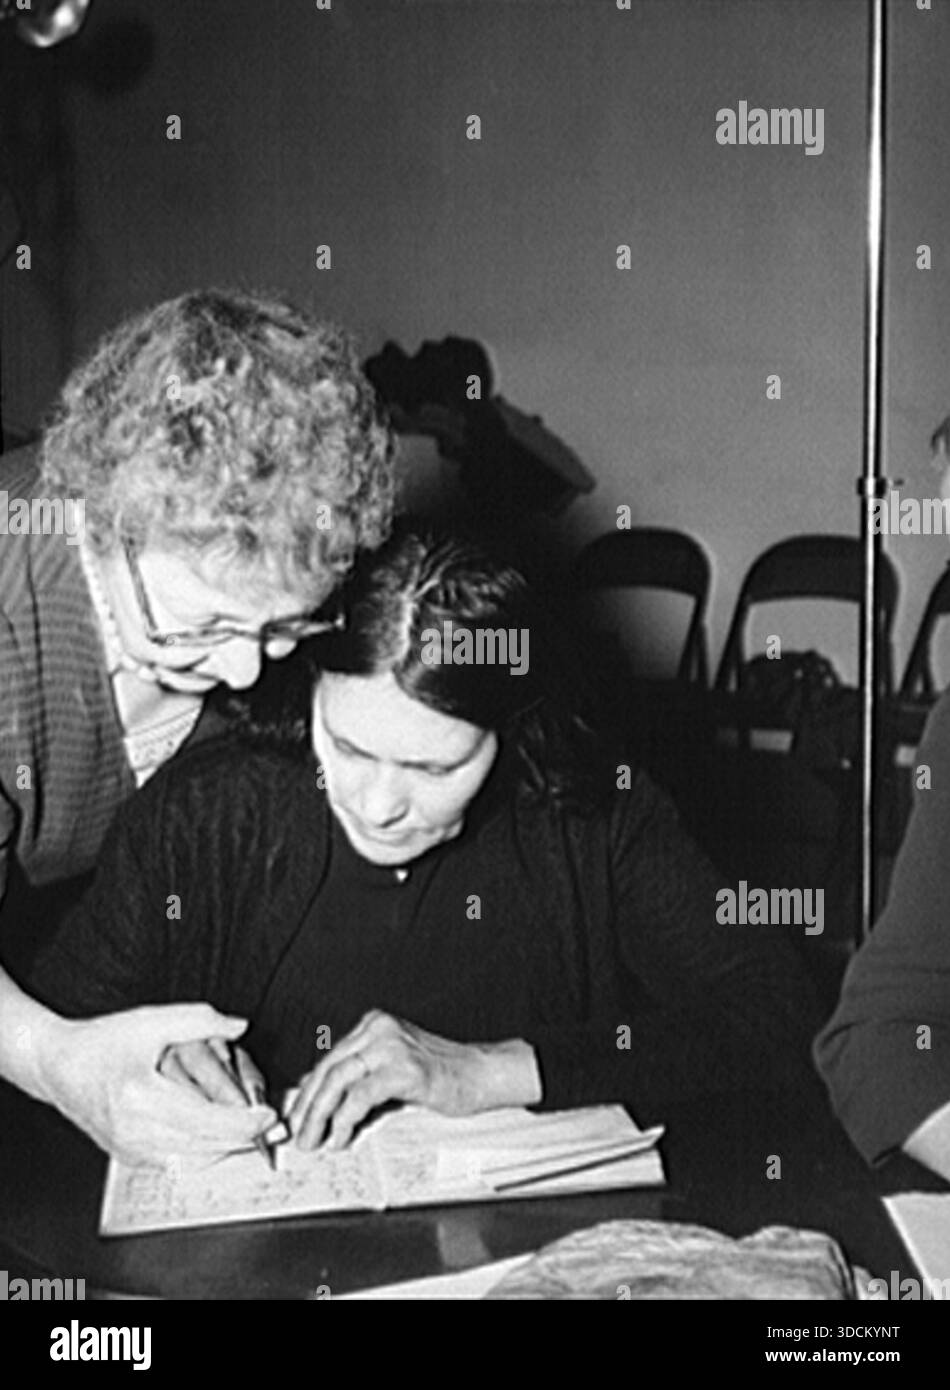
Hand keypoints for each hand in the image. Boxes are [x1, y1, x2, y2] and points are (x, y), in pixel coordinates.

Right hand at [38, 1003, 277, 1166]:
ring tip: (247, 1126)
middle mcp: (136, 1131)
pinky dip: (202, 1149)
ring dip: (225, 1146)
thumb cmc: (103, 1041)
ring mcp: (131, 1150)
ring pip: (194, 1159)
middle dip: (243, 1137)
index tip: (269, 1115)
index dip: (245, 1123)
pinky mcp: (130, 1157)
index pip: (208, 1122)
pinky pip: (177, 1161)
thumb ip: (199, 1019)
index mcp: (143, 1097)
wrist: (58, 1066)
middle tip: (268, 1123)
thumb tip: (239, 1026)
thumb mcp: (151, 1021)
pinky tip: (216, 1131)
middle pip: (206, 1146)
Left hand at [287, 1009, 541, 1150]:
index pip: (328, 1059)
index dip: (307, 1091)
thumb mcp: (394, 1068)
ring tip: (313, 1140)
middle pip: (328, 1069)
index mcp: (374, 1025)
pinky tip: (341, 1136)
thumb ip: (362, 1077)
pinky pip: (361, 1095)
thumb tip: (322, 1099)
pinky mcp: (404, 1069)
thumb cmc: (442, 1074)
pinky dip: (345, 1119)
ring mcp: (392, 1047)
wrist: (481, 1073)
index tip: (296, 1116)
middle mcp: (378, 1029)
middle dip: (308, 1106)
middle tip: (299, 1134)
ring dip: (319, 1115)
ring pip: (338, 1081)